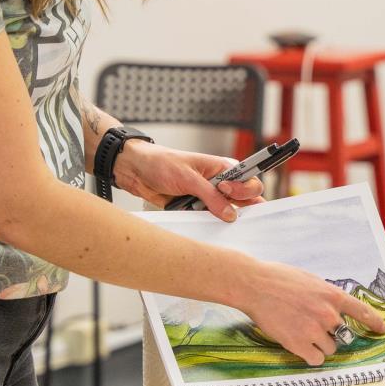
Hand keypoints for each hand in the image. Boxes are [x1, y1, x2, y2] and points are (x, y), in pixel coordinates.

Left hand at [115, 146, 265, 220]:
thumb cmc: (161, 163)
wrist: (135, 171)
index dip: (245, 189)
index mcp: (222, 168)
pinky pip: (208, 220)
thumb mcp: (187, 178)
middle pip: (243, 199)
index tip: (228, 191)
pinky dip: (203, 222)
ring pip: (226, 213)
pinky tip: (194, 217)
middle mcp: (219, 183)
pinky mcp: (196, 208)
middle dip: (236, 207)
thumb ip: (211, 196)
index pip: (249, 179)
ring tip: (198, 208)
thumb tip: (230, 214)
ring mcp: (208, 197)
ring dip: (217, 216)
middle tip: (220, 207)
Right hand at [235, 259, 384, 365]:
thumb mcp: (311, 281)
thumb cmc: (280, 279)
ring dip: (321, 346)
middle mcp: (327, 314)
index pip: (362, 312)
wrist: (255, 285)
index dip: (374, 323)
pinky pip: (315, 360)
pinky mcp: (298, 344)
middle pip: (344, 336)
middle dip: (335, 335)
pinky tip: (301, 347)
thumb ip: (326, 295)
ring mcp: (314, 331)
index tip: (381, 329)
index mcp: (332, 296)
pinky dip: (311, 356)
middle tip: (319, 329)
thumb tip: (336, 308)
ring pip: (330, 349)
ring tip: (304, 334)